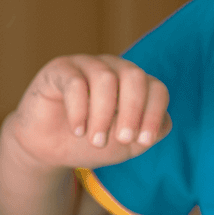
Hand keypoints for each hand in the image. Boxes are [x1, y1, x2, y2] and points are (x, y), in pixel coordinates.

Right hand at [8, 54, 170, 171]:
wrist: (49, 149)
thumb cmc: (89, 143)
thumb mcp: (124, 147)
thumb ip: (146, 135)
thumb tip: (164, 122)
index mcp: (134, 85)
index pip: (156, 89)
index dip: (153, 114)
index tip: (142, 141)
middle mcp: (114, 69)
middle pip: (135, 76)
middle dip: (132, 111)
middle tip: (122, 140)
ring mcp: (87, 65)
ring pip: (105, 79)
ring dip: (103, 115)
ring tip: (95, 140)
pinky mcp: (60, 69)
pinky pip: (75, 82)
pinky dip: (79, 110)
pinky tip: (78, 130)